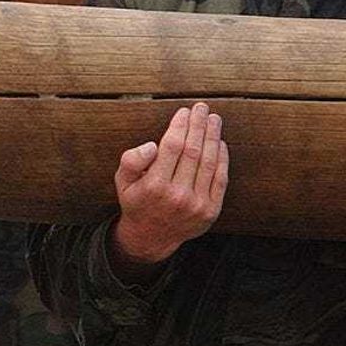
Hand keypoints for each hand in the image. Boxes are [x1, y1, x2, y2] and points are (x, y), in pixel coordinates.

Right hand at [112, 104, 228, 266]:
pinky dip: (222, 158)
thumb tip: (152, 145)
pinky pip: (220, 179)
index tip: (184, 111)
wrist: (152, 237)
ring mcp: (197, 204)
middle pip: (192, 151)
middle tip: (202, 108)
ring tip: (214, 120)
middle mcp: (178, 195)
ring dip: (213, 137)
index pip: (172, 146)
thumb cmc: (137, 201)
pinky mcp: (211, 211)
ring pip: (208, 162)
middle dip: (198, 125)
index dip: (180, 125)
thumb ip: (131, 160)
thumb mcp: (122, 181)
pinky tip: (220, 143)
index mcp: (155, 185)